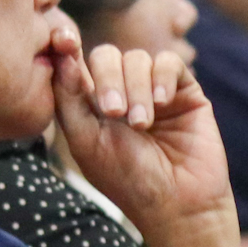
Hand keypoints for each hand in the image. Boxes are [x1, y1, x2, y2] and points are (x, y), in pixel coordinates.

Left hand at [52, 31, 236, 244]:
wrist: (178, 204)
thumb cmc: (129, 180)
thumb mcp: (86, 141)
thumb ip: (69, 99)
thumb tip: (62, 56)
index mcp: (92, 106)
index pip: (76, 65)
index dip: (67, 48)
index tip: (62, 42)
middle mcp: (123, 93)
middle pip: (106, 56)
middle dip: (108, 79)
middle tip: (114, 113)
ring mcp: (153, 91)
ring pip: (137, 59)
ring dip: (136, 89)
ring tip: (142, 124)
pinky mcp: (185, 91)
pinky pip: (168, 62)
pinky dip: (162, 78)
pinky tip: (163, 103)